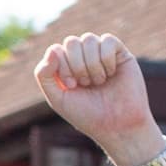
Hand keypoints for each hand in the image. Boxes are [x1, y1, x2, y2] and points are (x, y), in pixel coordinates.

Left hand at [33, 31, 158, 165]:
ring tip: (99, 82)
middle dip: (77, 65)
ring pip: (89, 39)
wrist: (117, 126)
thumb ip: (44, 76)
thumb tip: (52, 50)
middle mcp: (83, 58)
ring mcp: (101, 54)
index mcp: (66, 67)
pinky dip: (106, 58)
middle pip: (71, 42)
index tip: (72, 86)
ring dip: (92, 64)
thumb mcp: (58, 99)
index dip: (62, 66)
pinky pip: (108, 40)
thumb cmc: (87, 115)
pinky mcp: (120, 54)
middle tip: (86, 84)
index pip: (56, 50)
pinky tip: (111, 73)